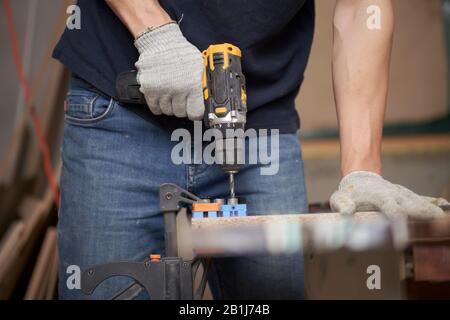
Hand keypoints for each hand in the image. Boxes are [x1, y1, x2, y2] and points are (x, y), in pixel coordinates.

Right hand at [134, 23, 203, 119]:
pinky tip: (162, 99)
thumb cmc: (181, 52)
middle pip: (180, 113)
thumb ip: (203, 83)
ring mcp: (162, 91)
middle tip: (182, 100)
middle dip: (182, 108)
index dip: (195, 113)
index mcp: (193, 85)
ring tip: (172, 96)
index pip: (195, 112)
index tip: (194, 111)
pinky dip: (159, 107)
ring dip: (170, 107)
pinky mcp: (149, 90)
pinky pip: (155, 109)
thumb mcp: (199, 66)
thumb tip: (208, 97)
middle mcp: (178, 90)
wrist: (161, 41)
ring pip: (168, 112)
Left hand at [330, 171, 447, 218]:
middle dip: (424, 217)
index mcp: (380, 198)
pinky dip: (434, 204)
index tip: (403, 241)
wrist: (360, 178)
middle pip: (413, 206)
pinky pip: (423, 200)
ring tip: (443, 221)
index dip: (399, 226)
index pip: (393, 212)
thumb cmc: (349, 193)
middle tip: (437, 226)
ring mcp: (403, 195)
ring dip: (432, 212)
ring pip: (420, 203)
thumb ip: (342, 204)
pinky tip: (445, 207)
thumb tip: (346, 213)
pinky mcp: (407, 196)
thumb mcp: (339, 198)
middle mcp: (395, 195)